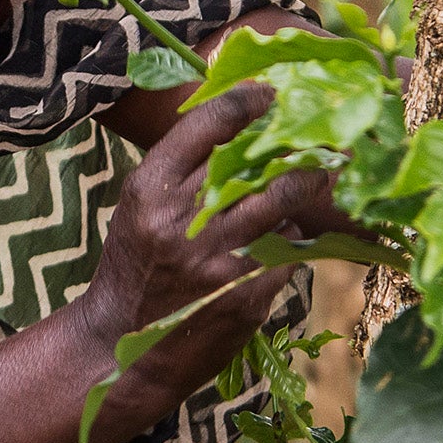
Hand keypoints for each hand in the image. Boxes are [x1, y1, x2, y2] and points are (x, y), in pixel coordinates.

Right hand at [74, 84, 333, 402]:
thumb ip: (181, 172)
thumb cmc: (135, 266)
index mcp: (150, 188)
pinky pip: (285, 254)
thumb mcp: (140, 208)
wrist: (118, 348)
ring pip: (281, 204)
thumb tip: (244, 129)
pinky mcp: (242, 296)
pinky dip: (290, 243)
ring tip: (324, 176)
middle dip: (296, 144)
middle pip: (257, 162)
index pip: (208, 124)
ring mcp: (215, 260)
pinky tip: (286, 241)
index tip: (272, 95)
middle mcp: (181, 220)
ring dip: (306, 187)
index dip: (248, 102)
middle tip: (323, 135)